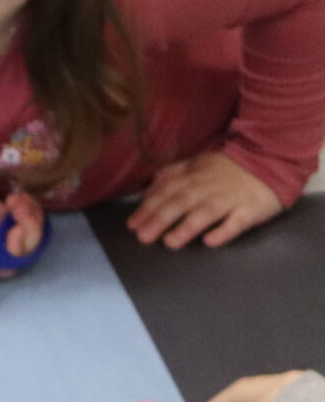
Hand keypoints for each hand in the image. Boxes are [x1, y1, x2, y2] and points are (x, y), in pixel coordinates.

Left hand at [126, 149, 281, 247]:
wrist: (270, 158)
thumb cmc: (226, 168)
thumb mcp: (195, 165)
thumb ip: (170, 177)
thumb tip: (146, 191)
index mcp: (192, 177)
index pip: (166, 193)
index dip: (148, 208)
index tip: (132, 224)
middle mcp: (208, 188)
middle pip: (181, 203)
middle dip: (160, 219)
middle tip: (143, 237)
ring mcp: (230, 198)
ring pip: (206, 213)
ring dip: (187, 227)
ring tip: (171, 242)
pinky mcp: (251, 209)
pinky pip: (237, 222)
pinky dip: (224, 231)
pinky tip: (211, 241)